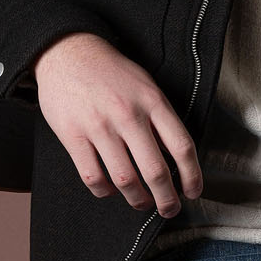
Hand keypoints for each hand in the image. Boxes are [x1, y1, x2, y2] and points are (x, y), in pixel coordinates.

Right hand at [33, 32, 202, 216]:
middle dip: (166, 199)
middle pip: (155, 171)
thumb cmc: (111, 72)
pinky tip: (110, 190)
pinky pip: (92, 176)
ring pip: (125, 179)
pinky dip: (104, 191)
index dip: (192, 176)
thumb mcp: (146, 85)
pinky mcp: (73, 135)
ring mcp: (99, 126)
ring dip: (137, 200)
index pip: (182, 146)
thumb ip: (161, 117)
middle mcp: (128, 115)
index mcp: (152, 102)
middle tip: (169, 208)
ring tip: (142, 203)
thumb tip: (176, 158)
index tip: (193, 191)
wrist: (67, 52)